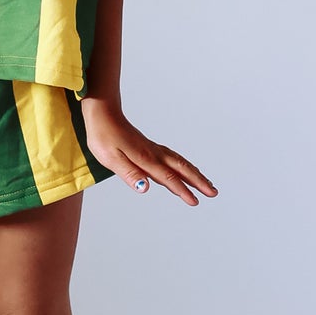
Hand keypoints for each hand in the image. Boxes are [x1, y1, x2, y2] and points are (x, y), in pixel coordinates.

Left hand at [81, 99, 217, 206]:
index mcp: (145, 158)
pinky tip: (184, 170)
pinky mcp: (148, 147)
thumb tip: (146, 188)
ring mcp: (152, 149)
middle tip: (213, 192)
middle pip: (181, 168)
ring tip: (206, 183)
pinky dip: (183, 166)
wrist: (102, 113)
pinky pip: (172, 158)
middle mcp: (153, 154)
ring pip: (179, 162)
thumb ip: (129, 174)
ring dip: (194, 173)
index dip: (182, 190)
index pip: (168, 177)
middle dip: (198, 181)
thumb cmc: (103, 136)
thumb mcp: (110, 158)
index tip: (195, 201)